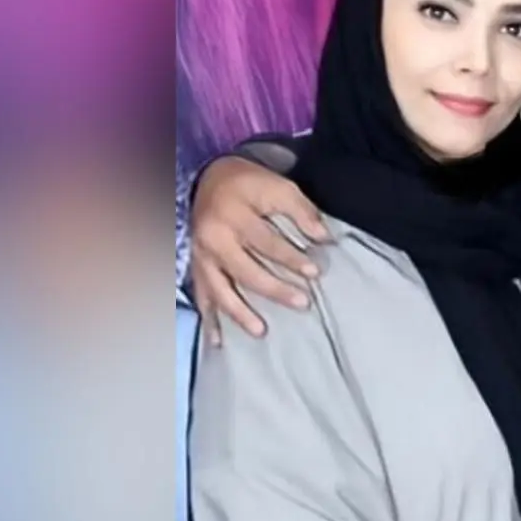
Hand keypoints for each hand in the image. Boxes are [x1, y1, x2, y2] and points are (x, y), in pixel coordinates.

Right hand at [190, 156, 328, 345]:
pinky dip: (208, 319)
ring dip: (240, 312)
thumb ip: (301, 211)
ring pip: (220, 289)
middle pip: (245, 270)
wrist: (208, 179)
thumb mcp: (278, 186)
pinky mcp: (195, 267)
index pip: (266, 243)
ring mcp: (201, 256)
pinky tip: (216, 340)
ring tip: (260, 331)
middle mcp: (213, 239)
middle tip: (302, 303)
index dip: (291, 258)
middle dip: (274, 290)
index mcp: (234, 216)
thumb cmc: (249, 184)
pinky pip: (201, 296)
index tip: (315, 272)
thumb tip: (324, 238)